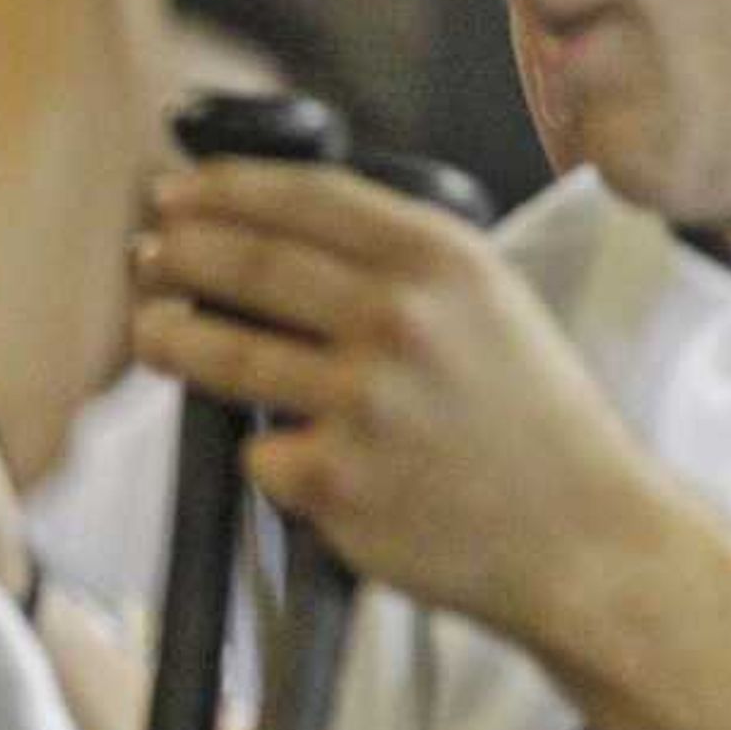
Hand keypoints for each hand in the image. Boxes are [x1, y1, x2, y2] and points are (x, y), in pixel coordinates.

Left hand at [128, 159, 648, 647]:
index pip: (302, 198)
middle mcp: (398, 320)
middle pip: (243, 263)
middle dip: (175, 253)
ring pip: (219, 351)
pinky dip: (265, 455)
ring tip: (152, 332)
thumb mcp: (493, 305)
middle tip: (144, 258)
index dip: (220, 188)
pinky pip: (258, 453)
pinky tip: (293, 459)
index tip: (173, 192)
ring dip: (166, 336)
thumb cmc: (534, 423)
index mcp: (442, 260)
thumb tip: (276, 228)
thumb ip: (401, 262)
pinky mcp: (333, 481)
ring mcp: (361, 402)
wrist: (586, 541)